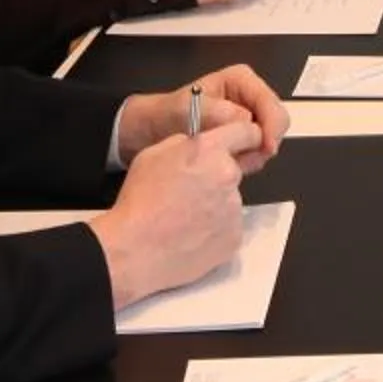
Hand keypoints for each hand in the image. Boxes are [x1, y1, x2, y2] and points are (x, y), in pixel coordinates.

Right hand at [92, 124, 244, 306]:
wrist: (136, 250)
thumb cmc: (139, 202)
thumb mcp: (153, 154)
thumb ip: (185, 143)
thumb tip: (199, 146)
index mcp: (210, 151)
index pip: (246, 132)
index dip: (244, 136)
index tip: (241, 143)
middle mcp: (229, 176)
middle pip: (232, 171)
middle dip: (216, 177)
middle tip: (189, 193)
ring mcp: (235, 209)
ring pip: (229, 201)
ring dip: (215, 205)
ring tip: (184, 219)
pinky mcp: (235, 237)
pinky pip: (229, 227)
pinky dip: (215, 230)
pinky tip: (191, 235)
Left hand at [113, 67, 287, 170]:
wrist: (154, 132)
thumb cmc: (169, 113)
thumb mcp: (189, 109)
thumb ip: (217, 113)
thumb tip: (245, 120)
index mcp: (242, 81)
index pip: (271, 103)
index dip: (272, 126)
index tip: (266, 147)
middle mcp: (251, 98)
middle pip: (278, 123)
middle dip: (262, 143)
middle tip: (242, 159)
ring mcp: (251, 120)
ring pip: (270, 141)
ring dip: (252, 155)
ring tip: (226, 159)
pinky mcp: (246, 138)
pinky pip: (259, 154)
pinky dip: (246, 162)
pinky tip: (225, 162)